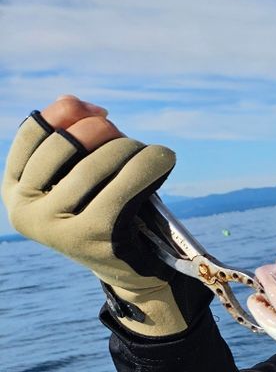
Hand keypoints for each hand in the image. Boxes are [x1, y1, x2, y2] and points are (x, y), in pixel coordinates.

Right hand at [2, 96, 198, 335]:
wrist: (133, 270)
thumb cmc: (109, 211)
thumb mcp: (83, 172)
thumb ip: (73, 133)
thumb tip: (74, 102)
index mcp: (14, 190)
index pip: (34, 131)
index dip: (69, 112)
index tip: (102, 113)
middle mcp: (24, 210)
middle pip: (65, 144)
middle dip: (103, 131)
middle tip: (128, 139)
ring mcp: (54, 227)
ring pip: (95, 163)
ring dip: (130, 148)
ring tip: (150, 154)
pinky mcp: (92, 236)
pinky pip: (124, 186)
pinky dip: (149, 164)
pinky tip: (164, 159)